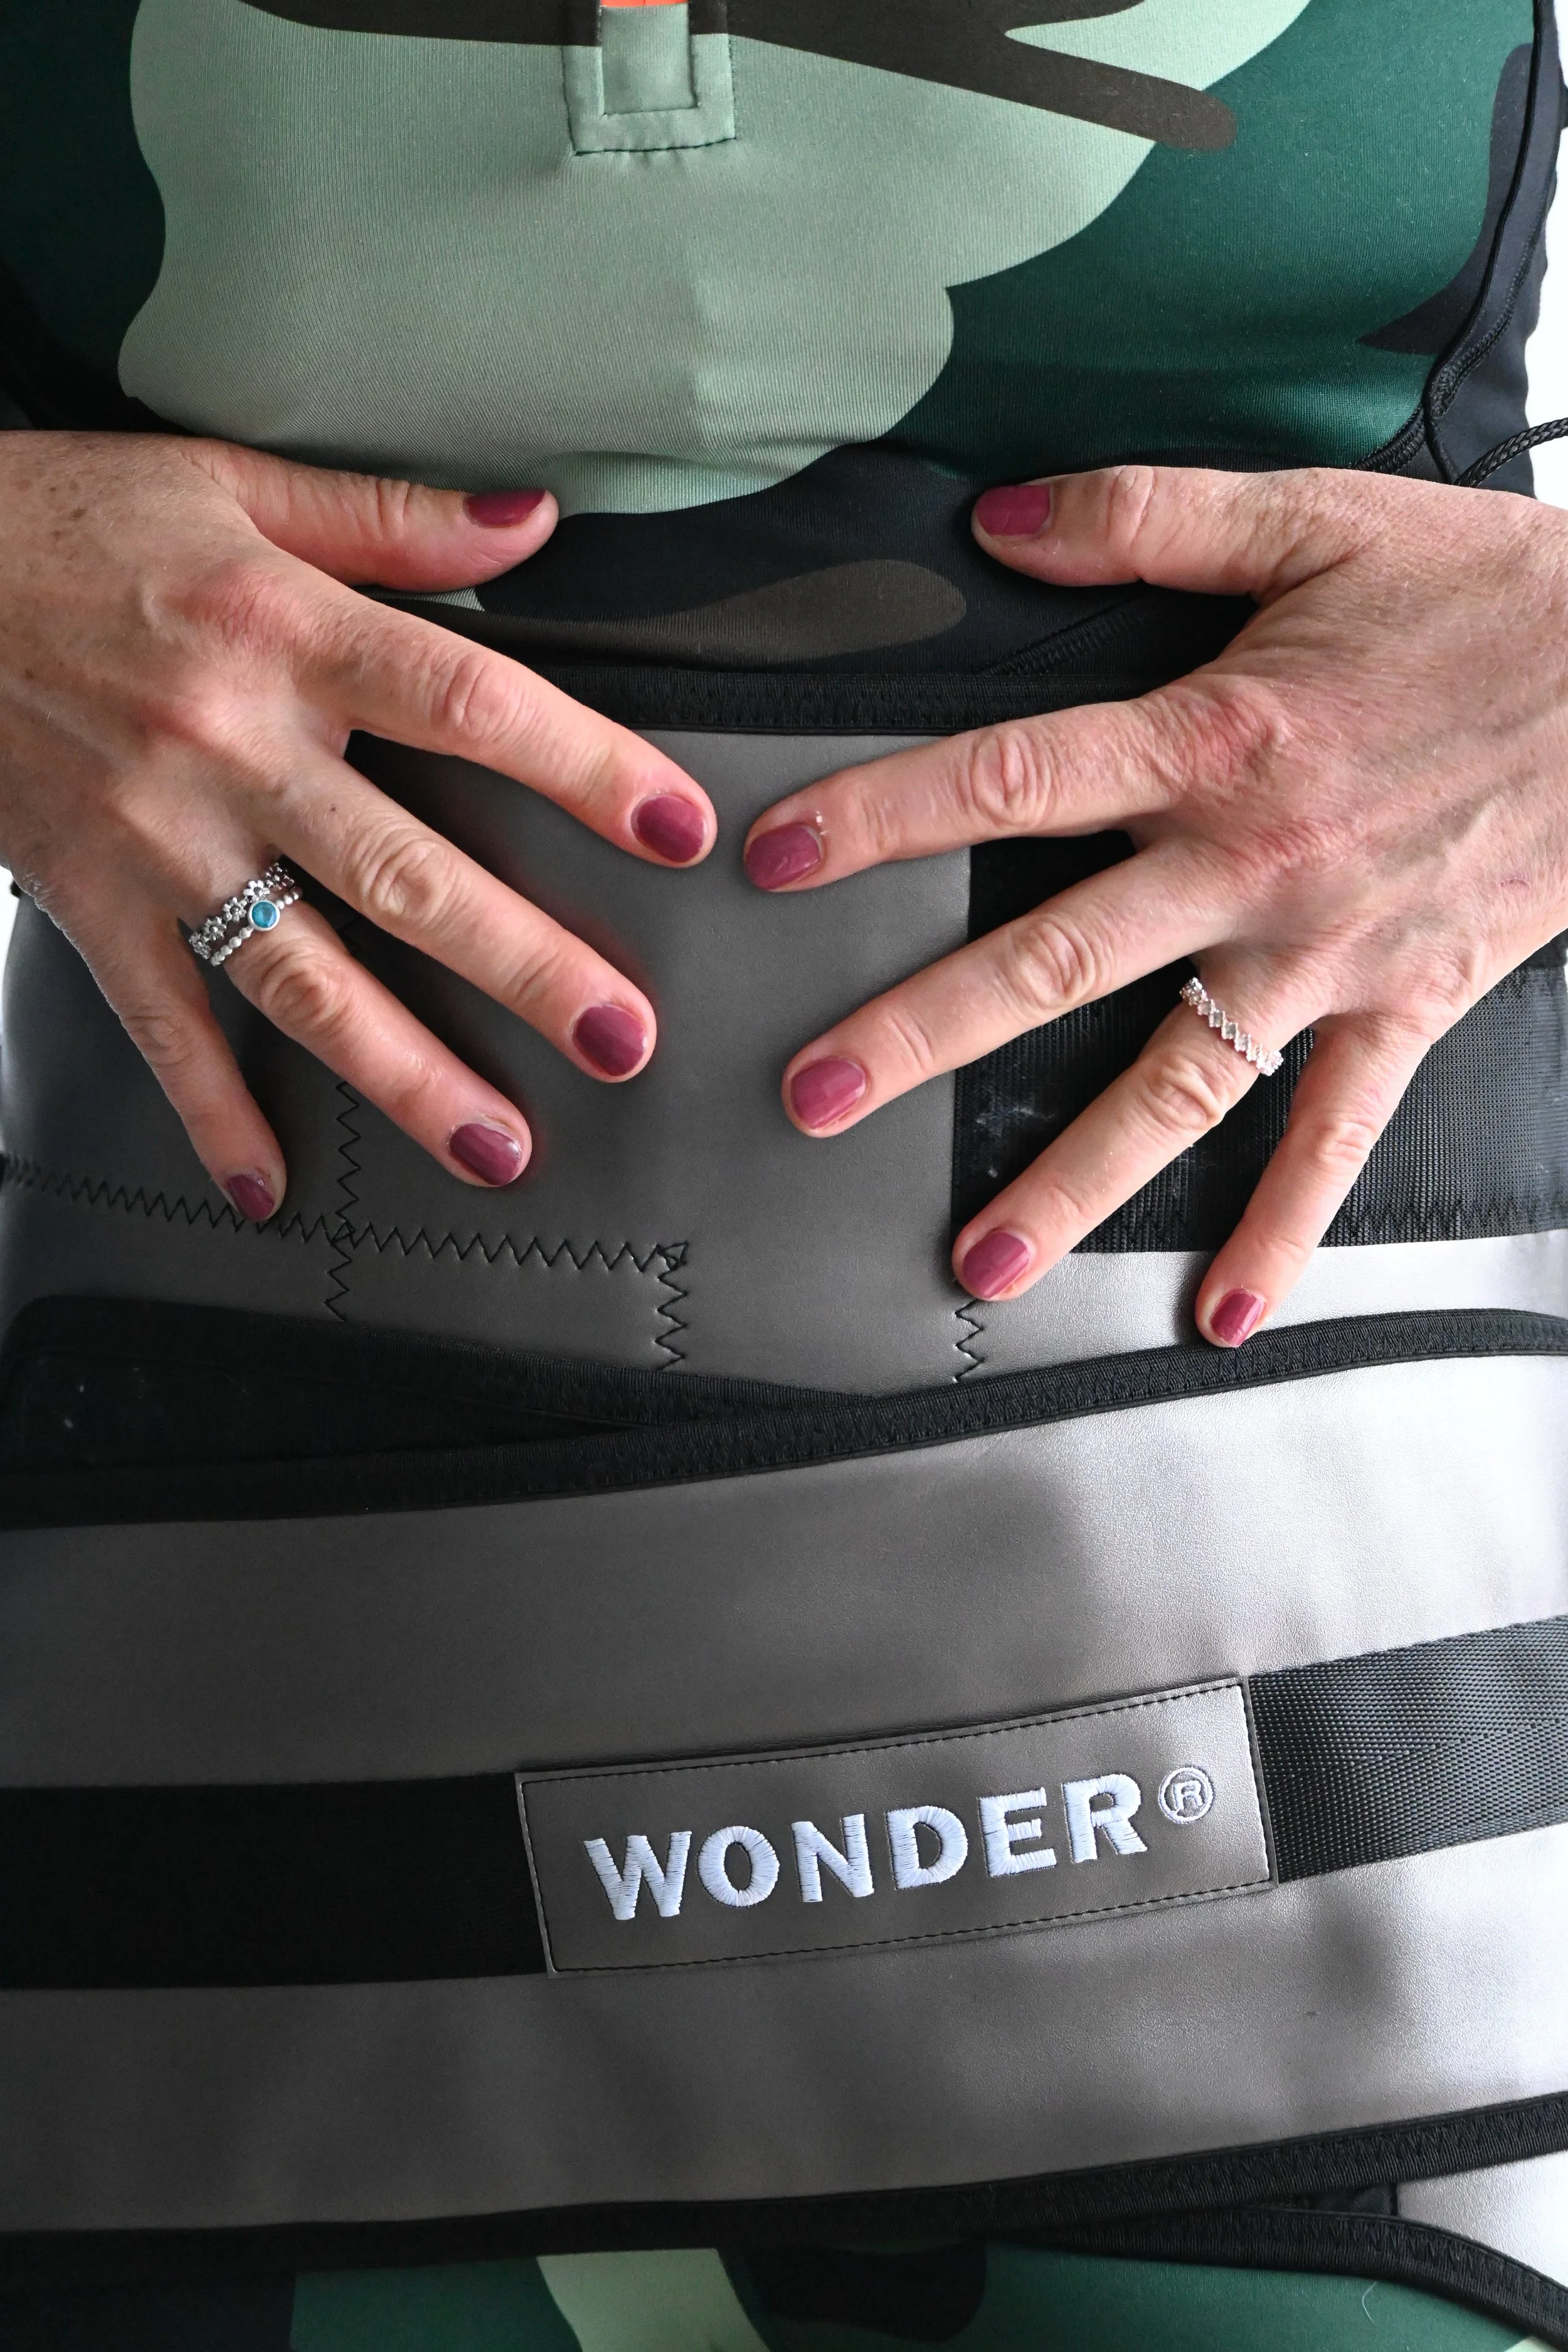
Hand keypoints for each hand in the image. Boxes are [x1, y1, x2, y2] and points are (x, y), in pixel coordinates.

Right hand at [0, 433, 714, 1219]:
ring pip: (301, 975)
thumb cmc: (67, 523)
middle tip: (621, 1039)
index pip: (468, 703)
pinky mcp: (87, 903)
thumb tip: (535, 521)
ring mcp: (158, 841)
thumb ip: (391, 516)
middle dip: (524, 965)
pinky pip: (158, 1027)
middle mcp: (231, 745)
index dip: (584, 767)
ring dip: (406, 1073)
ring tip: (499, 1147)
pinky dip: (210, 1113)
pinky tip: (267, 1188)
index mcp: (284, 630)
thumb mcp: (231, 483)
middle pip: (405, 871)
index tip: (678, 830)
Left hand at [742, 464, 1567, 1343]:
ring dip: (1072, 1178)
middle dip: (923, 1030)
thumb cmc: (1489, 597)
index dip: (878, 817)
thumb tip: (1000, 523)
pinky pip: (1333, 1139)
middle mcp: (1252, 864)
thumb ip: (1148, 515)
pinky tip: (1219, 1312)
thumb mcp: (1318, 517)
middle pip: (1053, 957)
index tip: (774, 862)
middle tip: (816, 1096)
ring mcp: (1326, 954)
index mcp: (1213, 739)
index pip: (1007, 781)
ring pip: (1174, 1084)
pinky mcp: (1405, 1006)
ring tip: (981, 1260)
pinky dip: (1282, 1231)